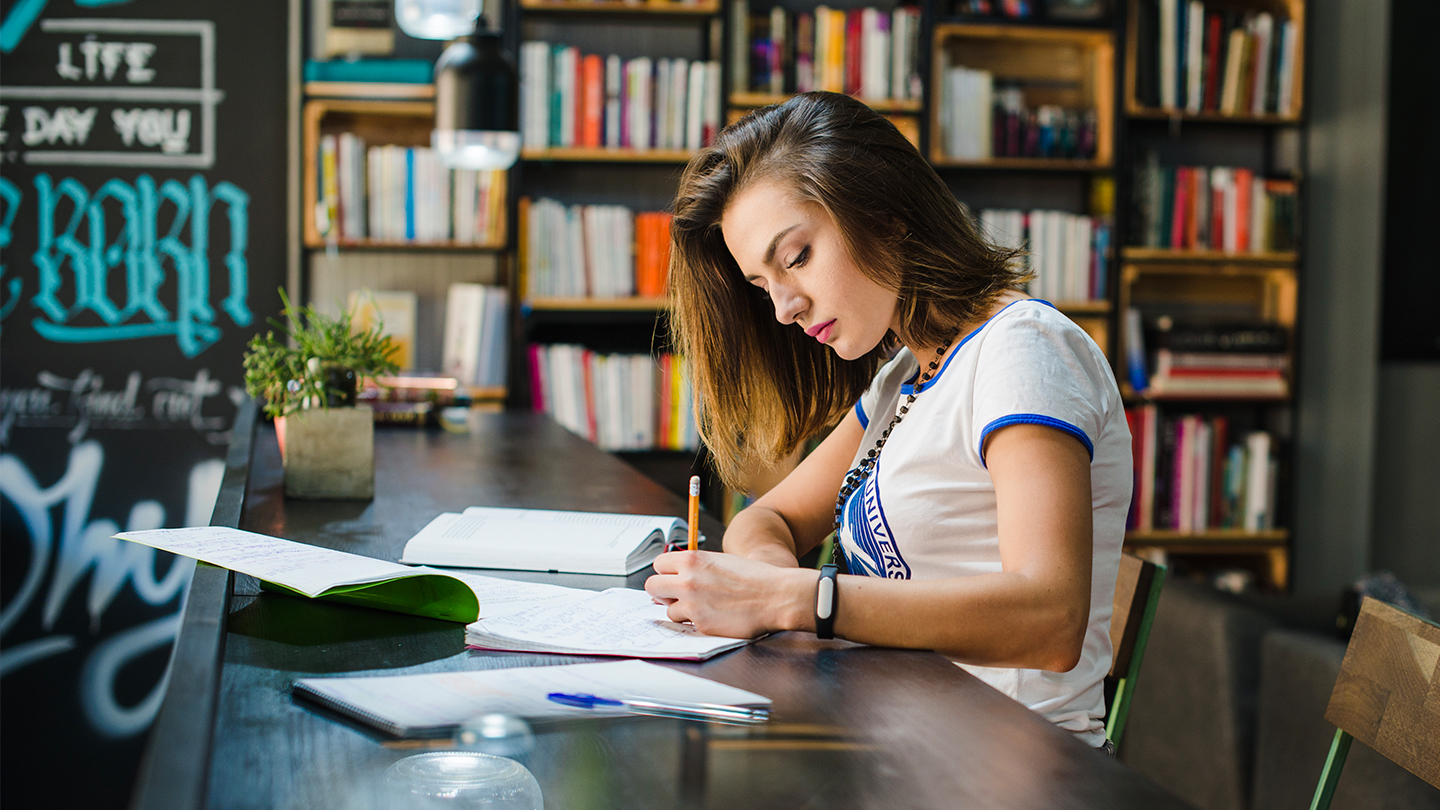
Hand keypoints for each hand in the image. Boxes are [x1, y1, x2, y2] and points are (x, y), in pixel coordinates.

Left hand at [645, 550, 814, 639]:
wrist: (776, 596)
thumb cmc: (754, 578)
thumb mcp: (721, 561)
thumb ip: (697, 567)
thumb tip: (677, 577)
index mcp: (693, 559)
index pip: (659, 564)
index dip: (666, 572)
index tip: (673, 578)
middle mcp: (687, 579)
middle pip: (652, 585)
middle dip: (662, 591)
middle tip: (675, 596)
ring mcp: (692, 602)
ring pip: (667, 608)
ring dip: (680, 609)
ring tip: (701, 607)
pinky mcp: (700, 623)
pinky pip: (685, 624)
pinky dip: (694, 622)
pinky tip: (711, 616)